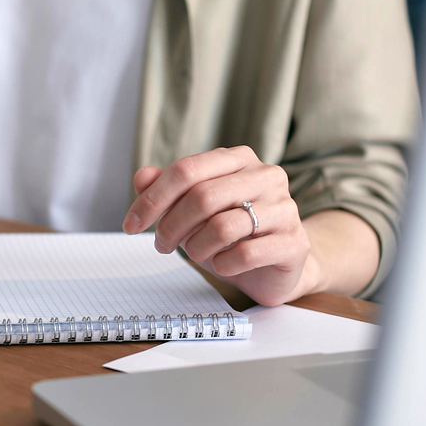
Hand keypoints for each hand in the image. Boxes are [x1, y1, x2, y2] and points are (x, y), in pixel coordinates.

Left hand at [122, 146, 315, 305]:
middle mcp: (266, 176)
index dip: (152, 199)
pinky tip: (222, 265)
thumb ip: (167, 190)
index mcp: (238, 160)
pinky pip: (246, 254)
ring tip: (196, 254)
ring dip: (196, 247)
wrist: (275, 266)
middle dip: (171, 226)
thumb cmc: (230, 234)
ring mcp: (284, 208)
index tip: (130, 224)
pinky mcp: (294, 242)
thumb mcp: (192, 211)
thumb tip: (142, 177)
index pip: (186, 170)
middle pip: (202, 197)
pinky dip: (223, 264)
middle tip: (162, 245)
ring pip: (222, 226)